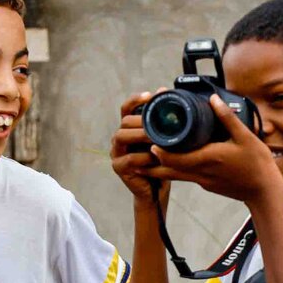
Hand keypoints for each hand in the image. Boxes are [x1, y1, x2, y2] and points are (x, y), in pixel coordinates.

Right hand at [111, 91, 169, 207]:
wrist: (156, 190)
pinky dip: (143, 157)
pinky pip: (129, 159)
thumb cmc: (162, 163)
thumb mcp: (166, 140)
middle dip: (141, 120)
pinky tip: (156, 157)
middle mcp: (120, 138)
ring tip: (155, 137)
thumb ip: (165, 122)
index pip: (127, 108)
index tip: (150, 96)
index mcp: (130, 128)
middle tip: (159, 122)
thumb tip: (165, 92)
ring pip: (121, 136)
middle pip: (124, 121)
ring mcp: (116, 153)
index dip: (136, 100)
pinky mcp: (119, 168)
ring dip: (140, 135)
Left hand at [144, 95, 282, 205]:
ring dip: (160, 168)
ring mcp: (203, 181)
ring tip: (144, 161)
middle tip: (139, 149)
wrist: (264, 192)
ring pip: (174, 175)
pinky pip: (186, 177)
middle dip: (152, 160)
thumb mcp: (245, 136)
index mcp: (206, 159)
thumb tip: (212, 99)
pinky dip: (175, 170)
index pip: (172, 157)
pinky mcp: (207, 185)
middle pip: (167, 169)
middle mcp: (200, 173)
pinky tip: (174, 162)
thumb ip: (227, 118)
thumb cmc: (257, 164)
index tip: (148, 138)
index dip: (157, 150)